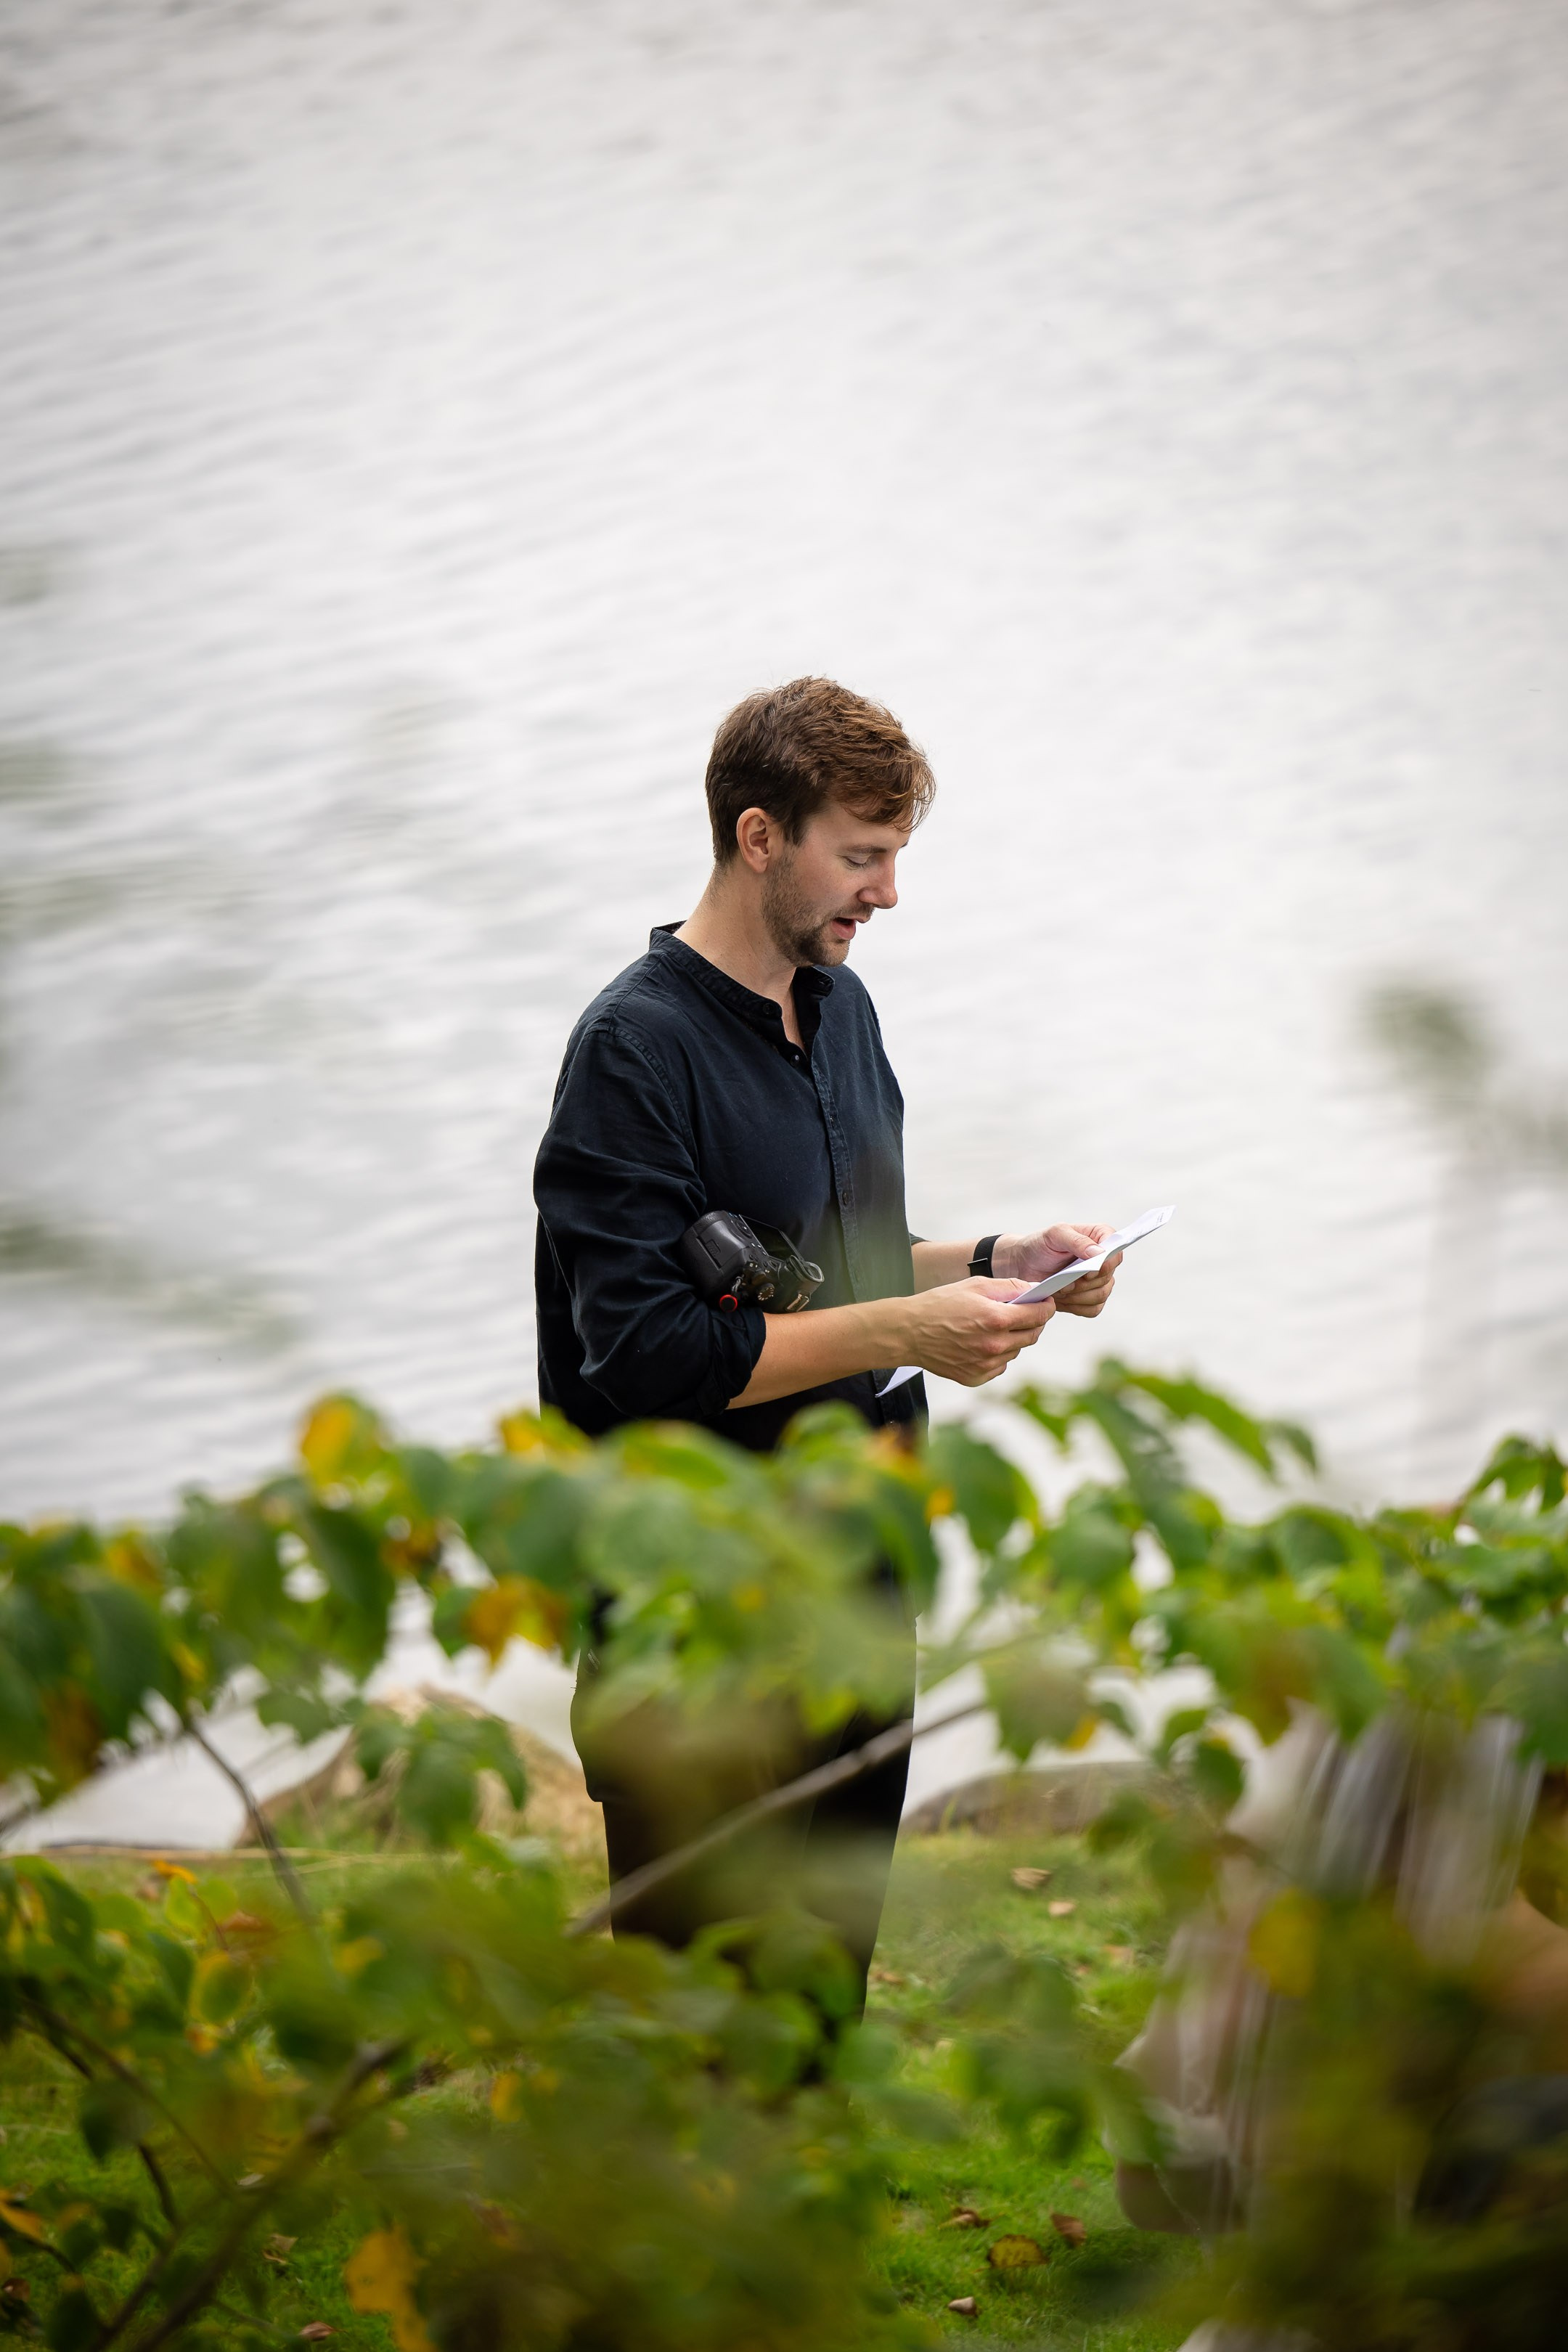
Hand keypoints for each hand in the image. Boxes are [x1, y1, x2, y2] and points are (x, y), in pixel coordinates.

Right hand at [899, 1277, 1055, 1387]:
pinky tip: (980, 1343)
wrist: (909, 1333)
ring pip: (1017, 1350)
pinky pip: (1000, 1365)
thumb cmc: (938, 1306)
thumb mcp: (975, 1285)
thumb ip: (1009, 1287)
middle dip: (1032, 1322)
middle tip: (1020, 1313)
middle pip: (1033, 1335)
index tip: (1044, 1303)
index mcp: (996, 1319)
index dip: (1045, 1307)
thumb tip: (1034, 1291)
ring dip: (1013, 1338)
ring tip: (991, 1327)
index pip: (1039, 1315)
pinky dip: (997, 1354)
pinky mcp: (976, 1377)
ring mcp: (986, 1365)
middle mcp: (994, 1346)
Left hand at [994, 1222, 1122, 1319]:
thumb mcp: (1055, 1234)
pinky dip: (1076, 1306)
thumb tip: (1100, 1253)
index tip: (1087, 1270)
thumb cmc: (1041, 1245)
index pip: (1117, 1251)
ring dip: (1078, 1295)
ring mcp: (1099, 1281)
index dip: (1106, 1264)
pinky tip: (1061, 1298)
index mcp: (1101, 1237)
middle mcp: (1104, 1260)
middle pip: (1108, 1278)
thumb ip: (1078, 1241)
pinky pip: (1093, 1309)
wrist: (1024, 1265)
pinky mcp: (1090, 1299)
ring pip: (1101, 1295)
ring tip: (1059, 1288)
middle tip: (1063, 1281)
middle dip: (1083, 1282)